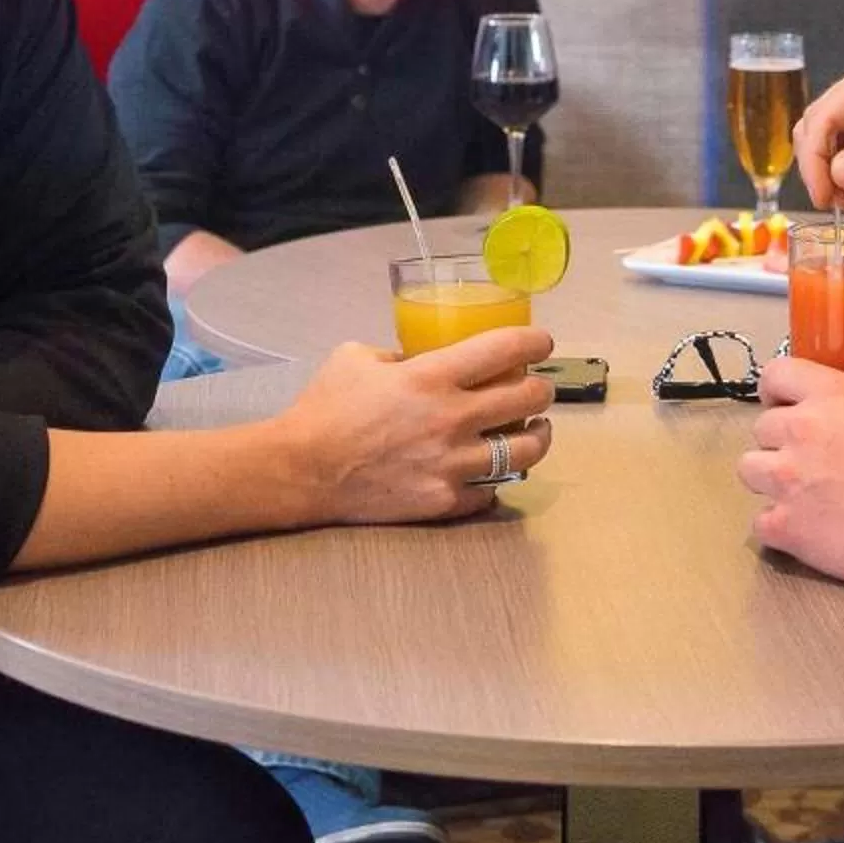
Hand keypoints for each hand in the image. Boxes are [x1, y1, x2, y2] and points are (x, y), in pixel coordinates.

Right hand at [275, 325, 556, 525]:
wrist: (302, 470)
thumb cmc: (324, 408)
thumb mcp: (357, 358)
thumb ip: (399, 355)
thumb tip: (421, 358)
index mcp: (431, 377)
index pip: (505, 349)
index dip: (534, 341)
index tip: (541, 342)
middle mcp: (451, 419)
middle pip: (529, 399)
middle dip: (542, 388)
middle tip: (537, 387)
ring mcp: (451, 464)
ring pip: (525, 450)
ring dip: (536, 435)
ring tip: (534, 430)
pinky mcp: (444, 501)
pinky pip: (492, 489)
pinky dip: (496, 478)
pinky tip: (492, 468)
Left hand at [736, 355, 843, 587]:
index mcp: (830, 396)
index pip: (776, 374)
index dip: (777, 389)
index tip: (784, 402)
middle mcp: (799, 431)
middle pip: (761, 428)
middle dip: (781, 441)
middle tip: (808, 457)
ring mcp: (786, 480)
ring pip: (748, 470)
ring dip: (769, 479)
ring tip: (798, 493)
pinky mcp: (786, 525)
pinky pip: (761, 522)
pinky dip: (777, 526)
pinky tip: (801, 529)